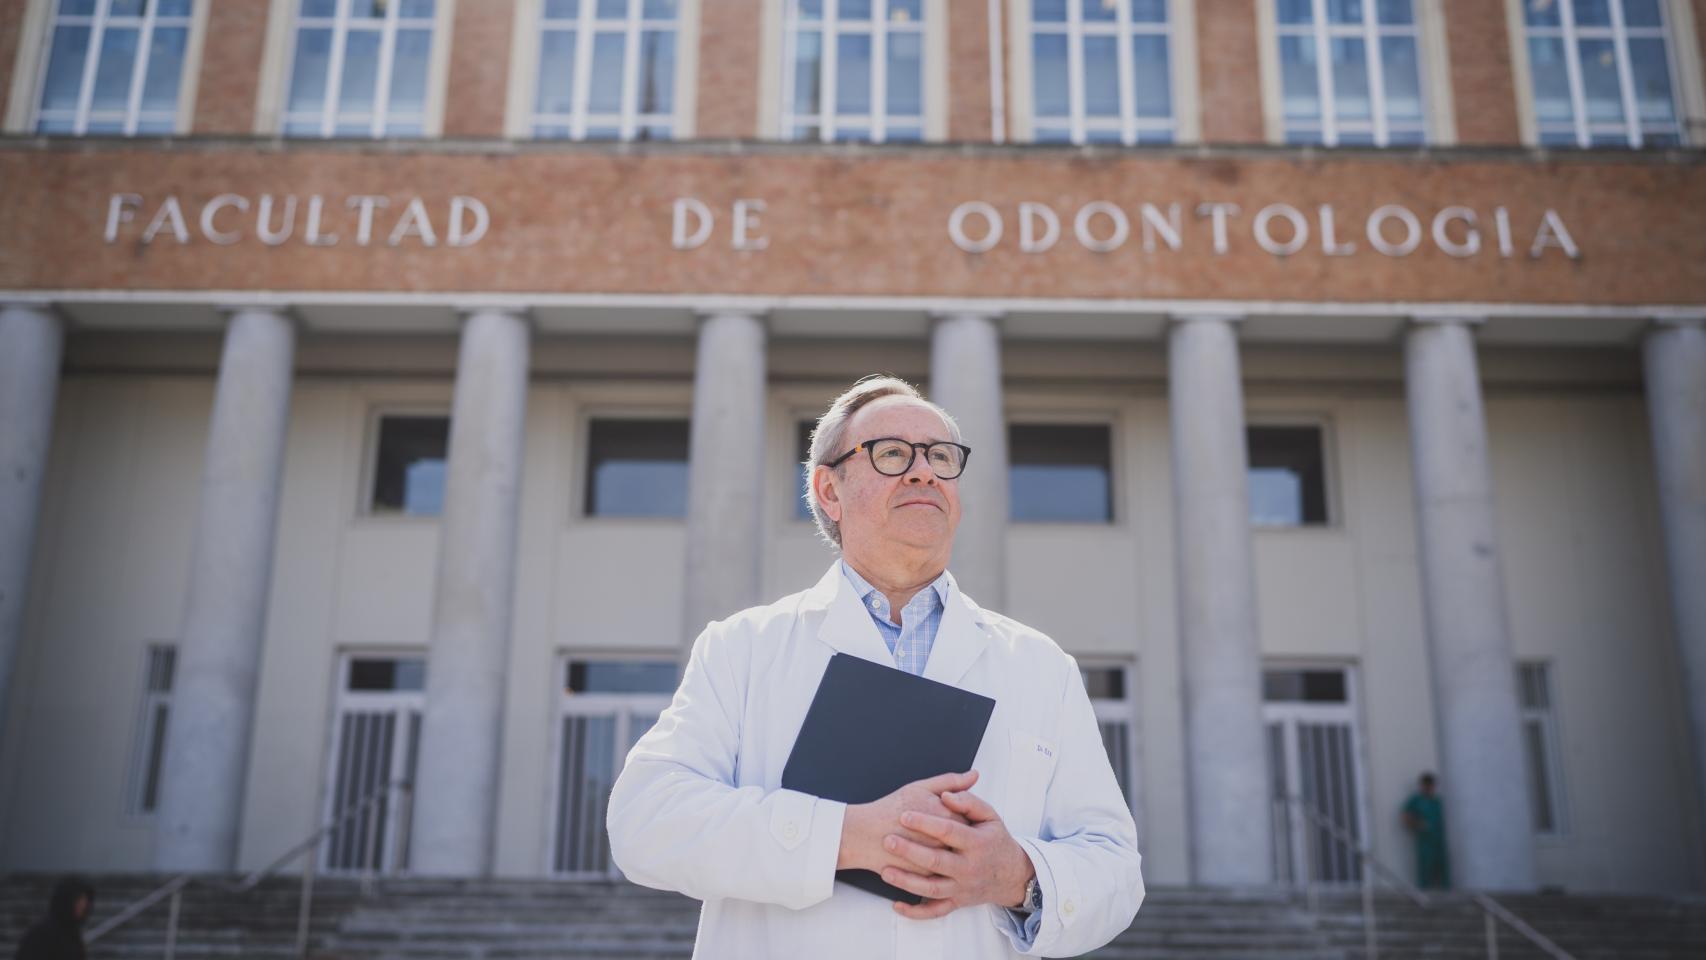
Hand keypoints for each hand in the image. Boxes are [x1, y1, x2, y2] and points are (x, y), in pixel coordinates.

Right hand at [837, 770, 977, 872]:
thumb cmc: (891, 808)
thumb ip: (950, 781)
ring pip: (957, 857)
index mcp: (944, 814)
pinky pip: (945, 872)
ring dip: (954, 851)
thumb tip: (974, 775)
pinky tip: (934, 856)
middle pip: (965, 838)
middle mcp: (943, 839)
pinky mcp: (928, 877)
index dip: (963, 815)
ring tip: (941, 843)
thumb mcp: (920, 788)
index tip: (955, 814)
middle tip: (947, 830)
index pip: (969, 816)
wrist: (864, 835)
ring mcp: (936, 860)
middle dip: (961, 835)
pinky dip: (943, 865)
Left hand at [881, 785, 1036, 919]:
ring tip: (885, 871)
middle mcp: (970, 868)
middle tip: (888, 840)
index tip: (904, 814)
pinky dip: (915, 912)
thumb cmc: (995, 840)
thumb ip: (969, 801)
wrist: (1011, 875)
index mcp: (978, 843)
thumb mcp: (990, 816)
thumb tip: (946, 795)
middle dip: (910, 851)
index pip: (949, 832)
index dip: (926, 823)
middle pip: (936, 861)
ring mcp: (962, 888)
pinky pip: (935, 912)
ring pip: (932, 889)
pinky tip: (897, 904)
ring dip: (907, 882)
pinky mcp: (957, 902)